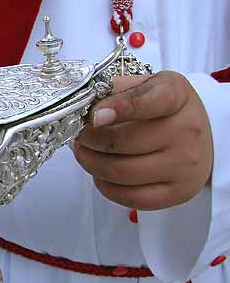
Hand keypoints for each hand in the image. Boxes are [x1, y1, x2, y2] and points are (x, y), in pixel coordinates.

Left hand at [73, 71, 212, 210]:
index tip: (94, 116)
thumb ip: (117, 90)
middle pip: (121, 143)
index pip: (149, 101)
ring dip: (91, 163)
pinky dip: (105, 186)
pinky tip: (100, 173)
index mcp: (176, 96)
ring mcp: (185, 165)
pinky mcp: (178, 192)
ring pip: (121, 172)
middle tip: (79, 136)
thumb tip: (85, 109)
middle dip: (89, 140)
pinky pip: (130, 197)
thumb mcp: (147, 85)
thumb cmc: (164, 109)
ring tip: (84, 153)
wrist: (201, 133)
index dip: (117, 109)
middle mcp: (186, 131)